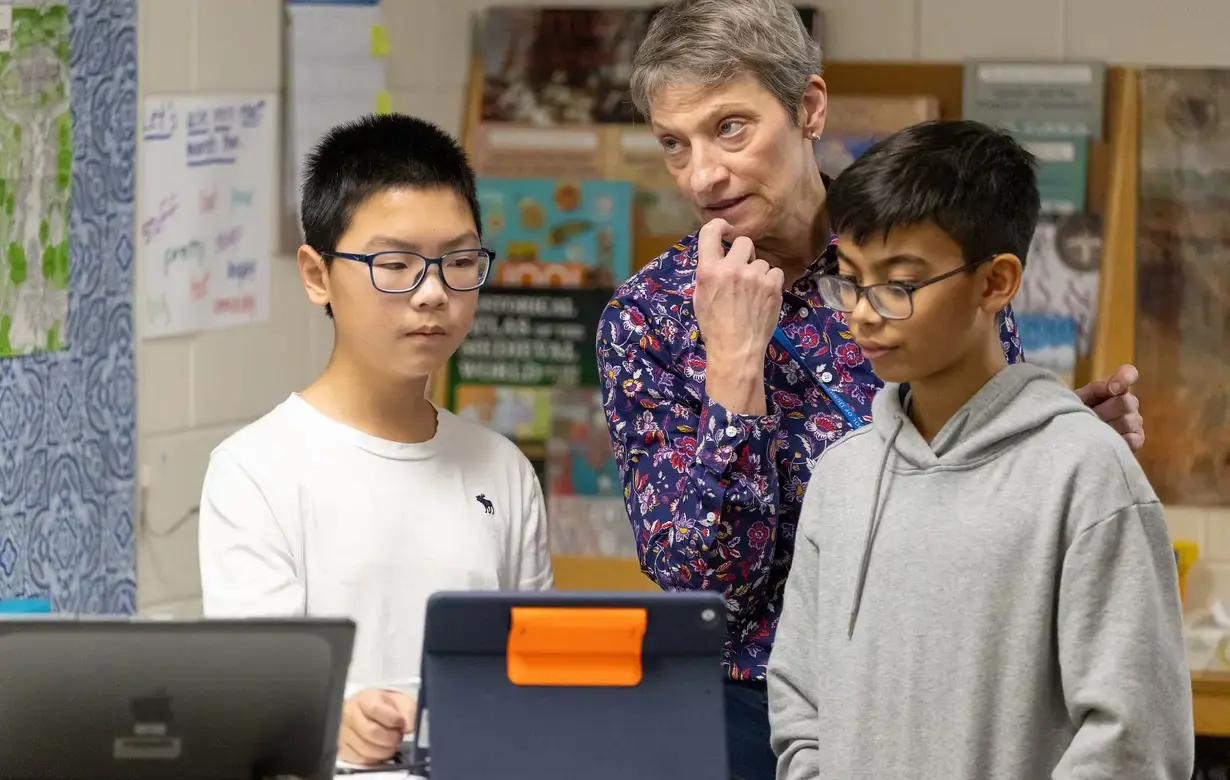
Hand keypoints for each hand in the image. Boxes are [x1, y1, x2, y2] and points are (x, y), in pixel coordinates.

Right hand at [338, 688, 415, 764]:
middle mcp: (350, 715)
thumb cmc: (383, 706)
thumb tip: (409, 727)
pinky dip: (376, 758)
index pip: (375, 709)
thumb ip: (408, 709)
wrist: (365, 712)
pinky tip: (380, 749)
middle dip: (391, 738)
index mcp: (364, 699)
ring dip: (385, 750)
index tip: (401, 723)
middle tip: (398, 736)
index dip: (393, 719)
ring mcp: (344, 734)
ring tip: (390, 742)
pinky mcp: (343, 750)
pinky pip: (362, 760)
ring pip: (367, 749)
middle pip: (372, 732)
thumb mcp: (399, 700)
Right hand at [693, 219, 783, 413]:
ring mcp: (754, 276)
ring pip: (761, 261)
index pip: (710, 232)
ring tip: (753, 293)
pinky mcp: (773, 285)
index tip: (725, 229)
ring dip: (758, 273)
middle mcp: (731, 268)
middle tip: (743, 270)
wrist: (736, 349)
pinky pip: (775, 272)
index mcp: (708, 270)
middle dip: (744, 254)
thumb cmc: (714, 326)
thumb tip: (719, 258)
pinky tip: (764, 297)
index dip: (719, 226)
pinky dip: (771, 283)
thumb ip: (709, 273)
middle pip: (743, 242)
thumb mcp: (700, 297)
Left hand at [1075, 364, 1143, 452]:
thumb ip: (1096, 389)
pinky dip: (1117, 440)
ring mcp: (1135, 421)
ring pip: (1127, 421)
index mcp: (1114, 387)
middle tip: (1089, 418)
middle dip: (1103, 411)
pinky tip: (1105, 441)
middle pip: (1125, 402)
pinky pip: (1132, 439)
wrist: (1071, 437)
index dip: (1124, 378)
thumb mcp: (1078, 399)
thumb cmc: (1073, 414)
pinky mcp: (1136, 439)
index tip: (1112, 389)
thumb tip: (1112, 388)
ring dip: (1106, 427)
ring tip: (1092, 431)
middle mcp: (1128, 402)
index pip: (1128, 373)